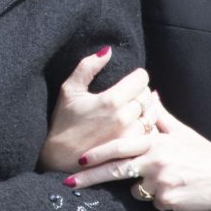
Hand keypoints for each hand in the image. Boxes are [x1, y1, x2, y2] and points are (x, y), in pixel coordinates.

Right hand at [39, 46, 157, 171]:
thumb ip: (88, 66)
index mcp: (111, 100)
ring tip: (132, 111)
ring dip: (146, 111)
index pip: (142, 79)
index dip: (137, 77)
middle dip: (141, 93)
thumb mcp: (69, 90)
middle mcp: (125, 119)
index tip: (129, 81)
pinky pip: (150, 134)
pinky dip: (147, 129)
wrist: (57, 160)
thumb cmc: (62, 123)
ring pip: (153, 116)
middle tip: (129, 96)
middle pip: (148, 96)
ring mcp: (130, 137)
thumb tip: (108, 50)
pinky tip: (134, 128)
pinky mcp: (132, 152)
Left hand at [63, 102, 210, 210]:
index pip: (120, 146)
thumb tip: (148, 95)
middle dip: (90, 178)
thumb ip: (160, 116)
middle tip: (69, 183)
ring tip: (169, 181)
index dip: (97, 153)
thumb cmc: (204, 154)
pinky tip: (178, 192)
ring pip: (136, 191)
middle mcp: (156, 161)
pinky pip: (153, 203)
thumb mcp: (182, 132)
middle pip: (115, 171)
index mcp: (156, 142)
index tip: (78, 158)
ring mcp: (161, 182)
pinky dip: (160, 200)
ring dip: (143, 189)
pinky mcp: (169, 201)